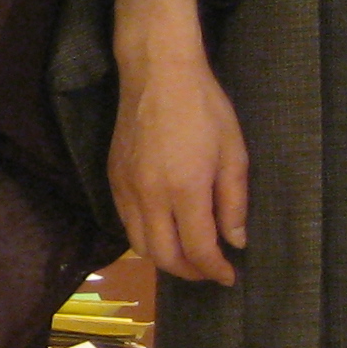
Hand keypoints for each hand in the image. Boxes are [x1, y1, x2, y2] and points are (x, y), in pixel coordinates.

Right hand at [108, 0, 247, 284]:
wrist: (157, 71)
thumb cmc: (204, 107)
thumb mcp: (233, 152)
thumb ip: (233, 201)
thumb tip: (234, 241)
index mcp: (184, 189)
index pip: (198, 249)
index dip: (216, 270)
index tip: (231, 276)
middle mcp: (149, 195)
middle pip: (162, 256)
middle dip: (189, 272)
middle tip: (210, 270)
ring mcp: (125, 187)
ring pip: (138, 243)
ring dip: (164, 257)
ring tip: (188, 253)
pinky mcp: (112, 176)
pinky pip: (125, 221)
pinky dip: (145, 236)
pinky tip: (163, 227)